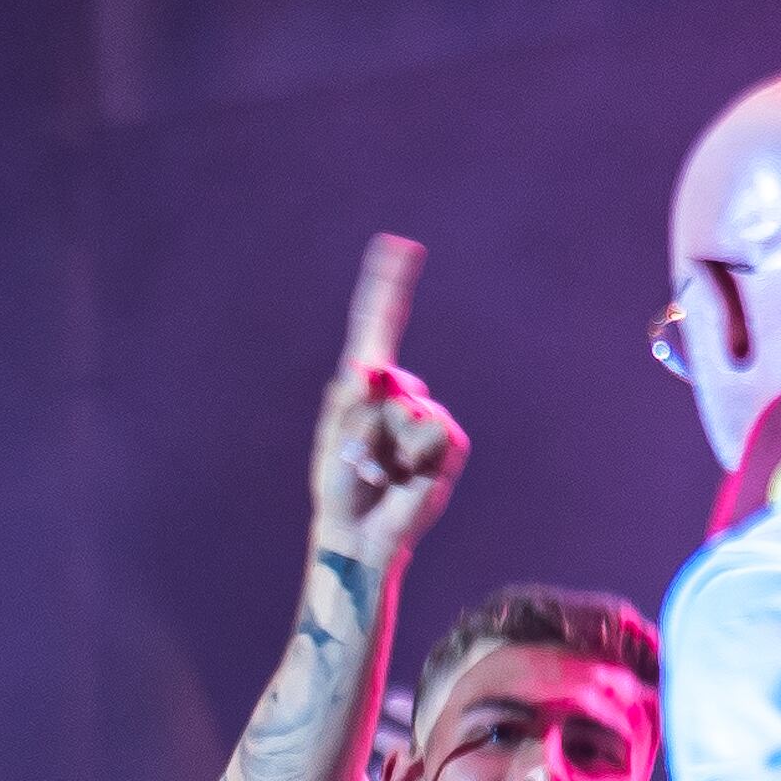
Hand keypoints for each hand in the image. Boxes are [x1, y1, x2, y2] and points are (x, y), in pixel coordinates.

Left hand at [307, 235, 463, 564]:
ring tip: (382, 469)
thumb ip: (352, 403)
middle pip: (394, 377)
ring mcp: (424, 416)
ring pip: (413, 409)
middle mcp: (398, 394)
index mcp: (363, 386)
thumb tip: (372, 369)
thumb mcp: (335, 442)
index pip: (377, 326)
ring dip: (391, 444)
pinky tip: (406, 477)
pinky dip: (415, 457)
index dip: (388, 286)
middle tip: (361, 456)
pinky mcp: (446, 443)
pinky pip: (435, 433)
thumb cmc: (341, 487)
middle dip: (371, 414)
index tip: (397, 246)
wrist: (363, 533)